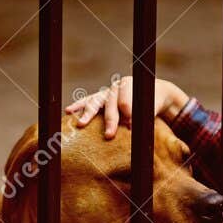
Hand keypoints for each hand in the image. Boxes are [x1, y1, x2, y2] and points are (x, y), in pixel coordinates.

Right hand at [66, 75, 188, 138]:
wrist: (153, 92)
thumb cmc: (152, 104)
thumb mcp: (151, 109)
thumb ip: (142, 117)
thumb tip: (131, 127)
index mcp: (131, 86)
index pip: (126, 102)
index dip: (129, 116)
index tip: (131, 127)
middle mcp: (117, 87)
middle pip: (111, 104)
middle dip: (110, 120)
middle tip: (109, 135)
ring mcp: (108, 91)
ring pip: (96, 101)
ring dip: (88, 114)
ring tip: (81, 124)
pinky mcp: (101, 97)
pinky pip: (88, 101)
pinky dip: (79, 106)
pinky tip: (68, 111)